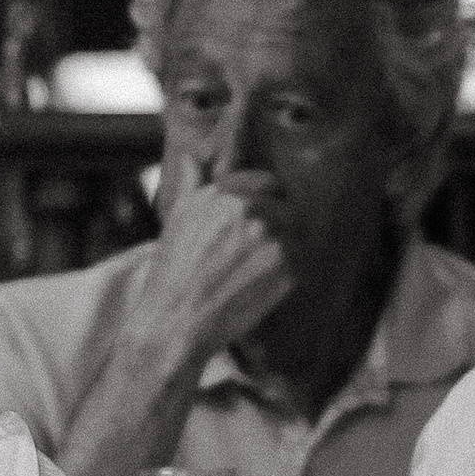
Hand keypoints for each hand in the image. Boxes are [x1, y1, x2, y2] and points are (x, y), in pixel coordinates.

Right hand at [132, 169, 292, 378]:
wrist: (178, 319)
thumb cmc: (173, 269)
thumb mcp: (177, 216)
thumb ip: (192, 182)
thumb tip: (192, 156)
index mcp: (231, 194)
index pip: (270, 182)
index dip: (267, 198)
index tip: (261, 215)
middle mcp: (256, 212)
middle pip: (287, 206)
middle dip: (278, 223)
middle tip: (259, 248)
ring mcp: (277, 241)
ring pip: (297, 233)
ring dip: (286, 245)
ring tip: (258, 267)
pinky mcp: (290, 271)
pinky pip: (301, 261)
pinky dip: (289, 270)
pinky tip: (263, 282)